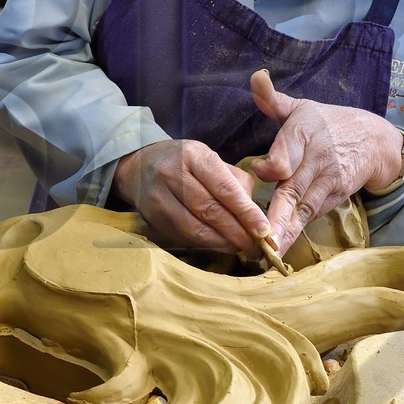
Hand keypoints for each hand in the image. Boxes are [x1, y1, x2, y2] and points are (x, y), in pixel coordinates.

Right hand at [112, 139, 267, 253]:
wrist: (139, 166)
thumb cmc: (185, 162)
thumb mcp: (210, 159)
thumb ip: (236, 181)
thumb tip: (255, 214)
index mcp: (193, 156)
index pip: (224, 188)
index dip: (246, 212)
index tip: (264, 230)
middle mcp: (172, 175)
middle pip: (210, 211)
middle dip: (238, 233)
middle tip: (259, 246)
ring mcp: (159, 199)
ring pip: (197, 229)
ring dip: (224, 243)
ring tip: (243, 247)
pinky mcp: (153, 219)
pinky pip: (186, 237)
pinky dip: (208, 245)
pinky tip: (222, 245)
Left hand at [248, 69, 403, 249]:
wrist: (373, 140)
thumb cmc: (326, 123)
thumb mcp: (302, 107)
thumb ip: (273, 99)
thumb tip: (255, 78)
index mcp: (305, 131)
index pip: (289, 149)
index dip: (275, 163)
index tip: (259, 171)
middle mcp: (317, 157)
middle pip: (295, 187)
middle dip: (278, 213)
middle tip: (262, 235)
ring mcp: (329, 180)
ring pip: (304, 207)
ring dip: (288, 230)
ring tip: (271, 250)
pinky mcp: (336, 195)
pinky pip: (314, 214)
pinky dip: (298, 230)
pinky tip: (281, 246)